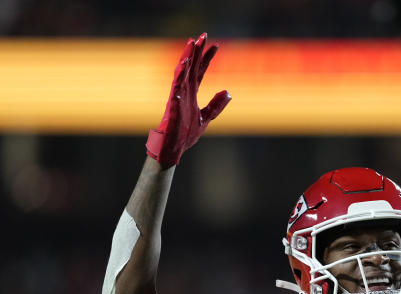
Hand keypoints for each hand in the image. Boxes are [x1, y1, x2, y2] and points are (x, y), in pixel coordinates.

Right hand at [146, 33, 230, 166]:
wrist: (174, 150)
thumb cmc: (185, 135)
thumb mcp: (206, 118)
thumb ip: (216, 105)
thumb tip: (228, 92)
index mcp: (192, 94)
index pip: (200, 71)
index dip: (207, 58)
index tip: (216, 45)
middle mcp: (184, 92)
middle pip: (191, 67)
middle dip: (196, 51)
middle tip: (203, 35)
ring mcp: (177, 96)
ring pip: (182, 72)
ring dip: (187, 57)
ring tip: (192, 43)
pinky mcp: (172, 104)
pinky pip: (176, 87)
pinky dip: (179, 75)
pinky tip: (183, 64)